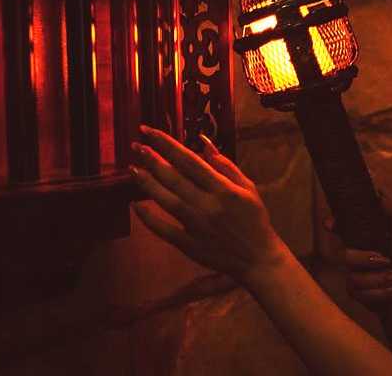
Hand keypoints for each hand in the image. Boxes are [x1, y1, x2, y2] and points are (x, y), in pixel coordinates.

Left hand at [128, 125, 286, 278]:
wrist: (258, 258)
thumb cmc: (254, 220)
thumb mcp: (248, 188)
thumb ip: (226, 165)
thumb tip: (204, 144)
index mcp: (224, 189)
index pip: (189, 161)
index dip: (167, 144)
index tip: (148, 131)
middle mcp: (208, 205)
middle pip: (174, 178)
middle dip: (152, 159)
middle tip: (135, 146)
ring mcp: (197, 225)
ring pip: (167, 200)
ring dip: (147, 184)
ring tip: (133, 169)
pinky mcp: (190, 245)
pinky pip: (164, 230)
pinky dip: (149, 218)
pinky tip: (136, 205)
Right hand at [320, 193, 391, 310]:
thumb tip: (379, 191)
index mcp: (363, 239)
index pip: (341, 228)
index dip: (333, 224)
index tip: (330, 222)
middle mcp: (354, 256)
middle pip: (343, 255)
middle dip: (365, 259)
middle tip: (385, 260)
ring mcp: (353, 275)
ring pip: (354, 278)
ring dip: (381, 279)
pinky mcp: (356, 293)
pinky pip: (359, 293)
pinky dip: (381, 293)